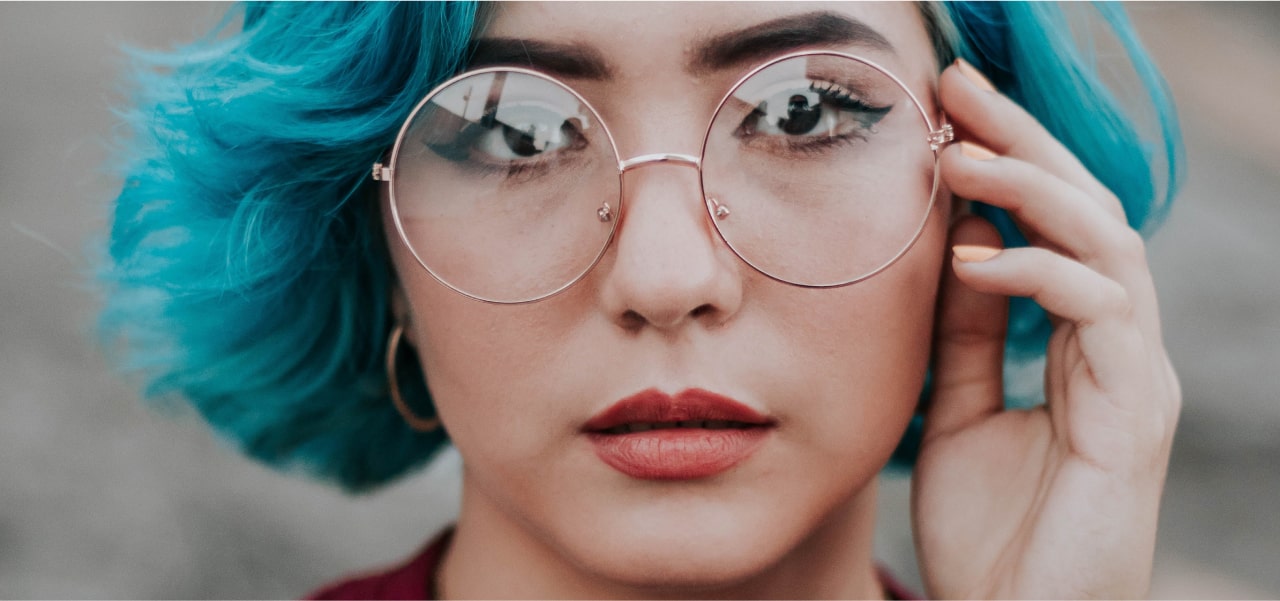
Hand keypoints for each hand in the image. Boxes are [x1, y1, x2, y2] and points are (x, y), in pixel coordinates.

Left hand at [911, 60, 1180, 598]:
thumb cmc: (991, 535)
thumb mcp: (959, 413)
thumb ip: (966, 335)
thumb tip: (956, 248)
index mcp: (1078, 344)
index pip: (1053, 226)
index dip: (1007, 161)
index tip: (944, 112)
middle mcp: (1117, 348)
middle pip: (1087, 212)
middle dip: (1024, 142)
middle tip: (962, 87)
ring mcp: (1134, 377)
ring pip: (1105, 244)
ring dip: (1030, 190)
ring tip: (956, 160)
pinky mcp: (1134, 414)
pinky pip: (1103, 312)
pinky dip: (1037, 273)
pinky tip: (971, 260)